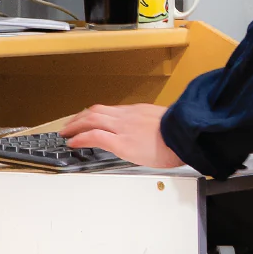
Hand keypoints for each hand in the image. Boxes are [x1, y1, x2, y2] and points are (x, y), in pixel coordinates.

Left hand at [60, 103, 182, 167]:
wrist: (186, 135)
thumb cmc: (180, 134)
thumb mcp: (165, 125)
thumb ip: (153, 127)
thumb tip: (152, 136)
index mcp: (139, 112)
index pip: (111, 110)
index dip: (95, 115)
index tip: (88, 120)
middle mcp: (128, 116)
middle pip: (96, 111)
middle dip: (80, 118)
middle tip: (70, 126)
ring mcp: (123, 128)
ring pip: (92, 119)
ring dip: (75, 125)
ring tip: (66, 133)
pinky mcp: (122, 142)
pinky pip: (95, 136)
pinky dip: (80, 137)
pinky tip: (72, 143)